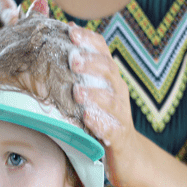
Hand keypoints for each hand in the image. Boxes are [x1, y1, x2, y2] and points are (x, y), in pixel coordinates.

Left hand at [68, 23, 138, 186]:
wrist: (127, 154)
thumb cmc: (101, 118)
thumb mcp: (90, 93)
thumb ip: (76, 71)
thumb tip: (58, 38)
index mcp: (109, 78)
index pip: (102, 51)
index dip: (88, 40)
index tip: (70, 31)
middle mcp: (117, 91)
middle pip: (109, 71)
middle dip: (91, 63)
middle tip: (72, 59)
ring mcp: (121, 114)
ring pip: (112, 100)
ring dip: (94, 94)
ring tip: (77, 91)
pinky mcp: (119, 137)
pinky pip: (112, 128)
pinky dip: (100, 123)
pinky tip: (87, 118)